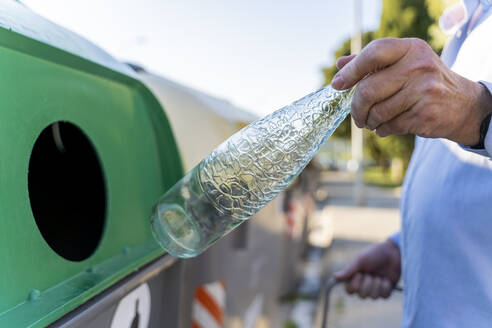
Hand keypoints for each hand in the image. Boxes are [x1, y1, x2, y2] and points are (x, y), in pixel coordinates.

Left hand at [332, 38, 491, 145]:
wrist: (462, 105)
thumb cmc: (423, 82)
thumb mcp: (403, 63)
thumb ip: (371, 62)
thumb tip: (340, 65)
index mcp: (410, 48)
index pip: (374, 53)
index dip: (352, 70)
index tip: (337, 85)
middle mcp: (419, 66)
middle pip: (369, 89)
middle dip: (356, 107)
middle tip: (356, 116)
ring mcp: (425, 90)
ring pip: (377, 112)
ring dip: (369, 121)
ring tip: (372, 121)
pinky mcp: (425, 114)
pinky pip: (389, 126)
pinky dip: (382, 129)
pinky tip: (386, 127)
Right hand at [334, 239, 400, 298]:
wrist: (394, 253)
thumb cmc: (375, 254)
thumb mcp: (360, 260)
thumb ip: (349, 270)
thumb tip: (334, 277)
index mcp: (355, 277)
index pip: (349, 290)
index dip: (354, 285)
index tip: (359, 274)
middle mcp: (364, 284)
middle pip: (361, 296)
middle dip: (367, 284)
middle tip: (371, 273)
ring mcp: (375, 288)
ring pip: (373, 297)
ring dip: (376, 284)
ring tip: (380, 274)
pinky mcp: (386, 291)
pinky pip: (383, 296)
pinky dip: (385, 286)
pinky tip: (386, 278)